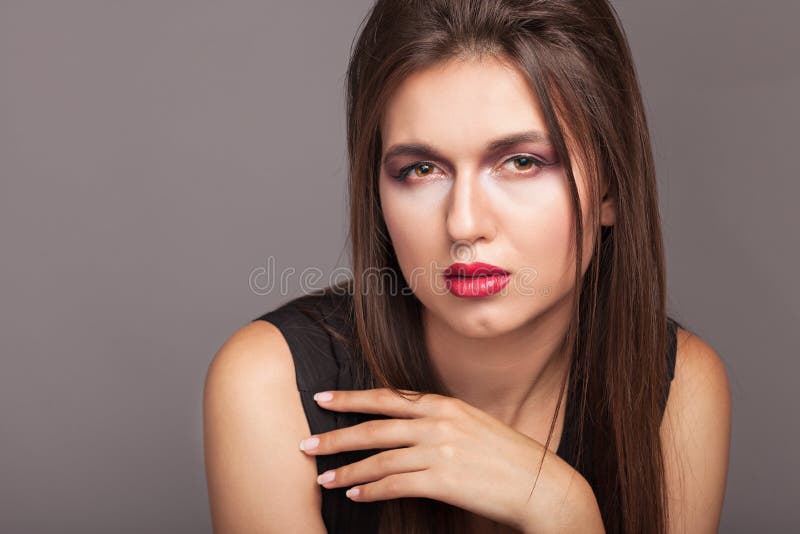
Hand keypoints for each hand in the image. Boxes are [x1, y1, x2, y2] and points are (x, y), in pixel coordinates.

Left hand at [298, 388, 599, 532]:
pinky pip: (396, 485)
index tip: (322, 398)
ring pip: (379, 458)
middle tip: (305, 444)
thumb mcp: (472, 423)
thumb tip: (407, 424)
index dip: (351, 398)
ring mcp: (440, 451)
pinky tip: (354, 496)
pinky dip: (371, 491)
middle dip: (335, 435)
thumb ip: (438, 419)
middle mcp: (438, 423)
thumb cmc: (505, 456)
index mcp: (443, 405)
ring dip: (346, 470)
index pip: (386, 398)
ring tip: (322, 478)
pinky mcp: (444, 481)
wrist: (539, 484)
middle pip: (374, 427)